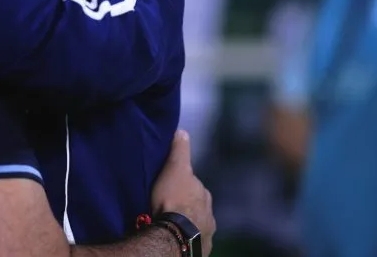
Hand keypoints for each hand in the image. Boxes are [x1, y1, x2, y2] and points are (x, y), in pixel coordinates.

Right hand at [151, 130, 214, 256]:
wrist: (176, 234)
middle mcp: (210, 213)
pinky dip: (186, 236)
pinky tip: (175, 235)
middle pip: (196, 205)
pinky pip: (193, 239)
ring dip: (186, 222)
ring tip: (169, 223)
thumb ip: (180, 151)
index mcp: (204, 194)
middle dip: (186, 205)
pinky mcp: (201, 248)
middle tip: (167, 205)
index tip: (169, 187)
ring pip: (195, 223)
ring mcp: (207, 232)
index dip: (182, 185)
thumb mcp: (175, 169)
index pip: (194, 186)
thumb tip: (183, 131)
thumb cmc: (174, 199)